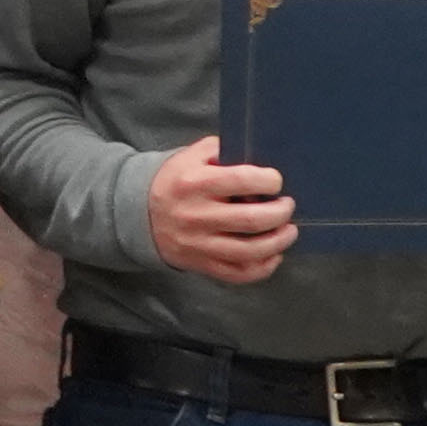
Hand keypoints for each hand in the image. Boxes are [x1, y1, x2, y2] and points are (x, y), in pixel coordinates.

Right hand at [145, 135, 295, 285]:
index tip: (276, 181)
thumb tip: (259, 159)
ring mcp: (198, 244)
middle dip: (280, 212)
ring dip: (278, 242)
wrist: (138, 213)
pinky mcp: (201, 264)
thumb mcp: (192, 156)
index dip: (269, 180)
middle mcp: (196, 216)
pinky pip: (238, 273)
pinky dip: (263, 267)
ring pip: (249, 251)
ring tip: (289, 231)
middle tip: (287, 205)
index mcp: (194, 183)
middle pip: (251, 220)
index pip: (241, 180)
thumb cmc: (175, 180)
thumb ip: (223, 152)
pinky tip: (273, 255)